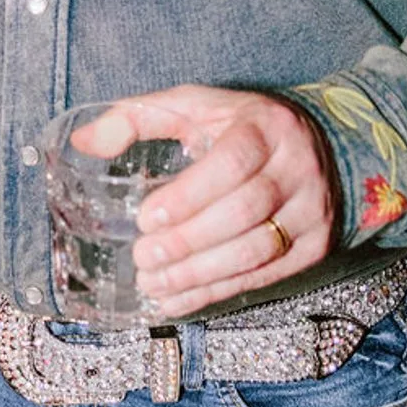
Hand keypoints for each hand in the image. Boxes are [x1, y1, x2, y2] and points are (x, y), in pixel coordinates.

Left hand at [77, 85, 338, 316]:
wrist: (323, 148)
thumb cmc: (242, 127)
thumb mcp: (195, 108)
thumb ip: (138, 118)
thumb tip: (83, 140)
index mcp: (266, 127)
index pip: (232, 162)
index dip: (189, 195)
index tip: (147, 217)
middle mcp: (296, 168)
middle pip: (244, 212)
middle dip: (189, 241)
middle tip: (144, 257)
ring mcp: (310, 210)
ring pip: (257, 251)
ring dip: (200, 274)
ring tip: (153, 283)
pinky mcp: (314, 246)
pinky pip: (264, 276)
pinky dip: (217, 292)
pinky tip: (178, 299)